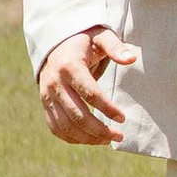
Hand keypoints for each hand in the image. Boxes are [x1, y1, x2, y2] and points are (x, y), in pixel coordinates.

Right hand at [38, 25, 134, 144]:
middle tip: (119, 136)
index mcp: (69, 66)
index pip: (90, 93)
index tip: (123, 118)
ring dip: (88, 138)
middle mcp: (55, 83)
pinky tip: (89, 139)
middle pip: (78, 115)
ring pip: (66, 126)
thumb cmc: (84, 40)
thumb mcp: (101, 36)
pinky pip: (55, 127)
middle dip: (100, 129)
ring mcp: (47, 95)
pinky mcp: (45, 103)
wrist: (55, 43)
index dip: (107, 108)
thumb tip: (131, 59)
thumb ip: (115, 47)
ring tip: (107, 140)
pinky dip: (71, 138)